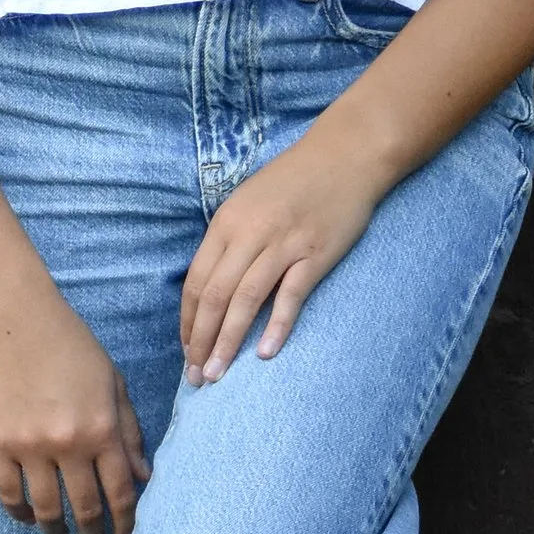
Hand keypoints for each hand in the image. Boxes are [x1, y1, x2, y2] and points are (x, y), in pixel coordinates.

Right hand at [0, 276, 150, 533]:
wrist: (14, 317)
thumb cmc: (70, 344)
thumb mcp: (113, 382)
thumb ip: (129, 431)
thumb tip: (144, 477)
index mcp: (104, 428)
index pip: (122, 493)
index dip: (128, 525)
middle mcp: (69, 443)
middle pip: (86, 508)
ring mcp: (31, 446)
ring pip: (46, 509)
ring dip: (57, 530)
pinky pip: (9, 493)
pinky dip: (20, 512)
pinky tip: (29, 517)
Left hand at [180, 129, 389, 383]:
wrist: (346, 155)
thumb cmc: (294, 181)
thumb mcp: (248, 202)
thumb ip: (229, 241)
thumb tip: (211, 289)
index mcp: (227, 222)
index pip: (196, 282)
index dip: (189, 321)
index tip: (187, 351)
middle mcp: (250, 233)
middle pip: (215, 295)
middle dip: (201, 341)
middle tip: (196, 378)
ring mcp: (283, 243)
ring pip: (245, 300)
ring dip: (228, 342)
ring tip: (218, 375)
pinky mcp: (316, 253)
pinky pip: (290, 295)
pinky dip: (276, 326)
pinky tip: (265, 354)